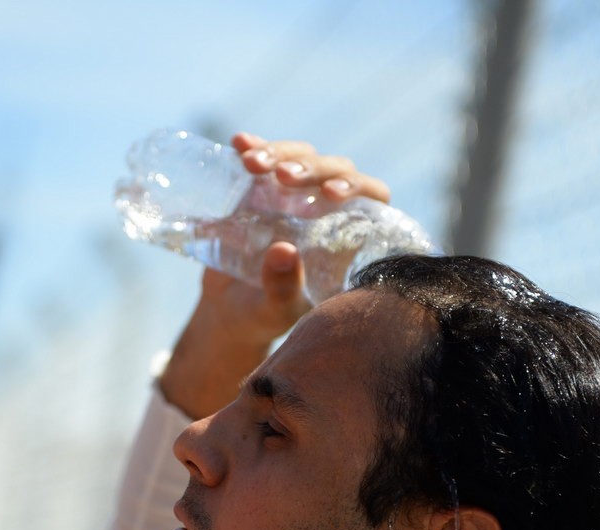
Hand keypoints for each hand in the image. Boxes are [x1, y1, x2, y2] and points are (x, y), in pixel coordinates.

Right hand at [160, 134, 389, 418]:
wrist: (228, 311)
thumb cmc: (264, 316)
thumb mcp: (276, 310)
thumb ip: (283, 287)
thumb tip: (284, 250)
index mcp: (347, 236)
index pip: (371, 197)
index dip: (358, 187)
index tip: (331, 193)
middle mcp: (326, 208)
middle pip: (333, 169)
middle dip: (310, 168)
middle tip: (283, 177)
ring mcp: (294, 194)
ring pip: (300, 156)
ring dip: (280, 153)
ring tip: (250, 163)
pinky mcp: (262, 187)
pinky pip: (265, 158)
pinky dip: (254, 147)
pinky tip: (239, 143)